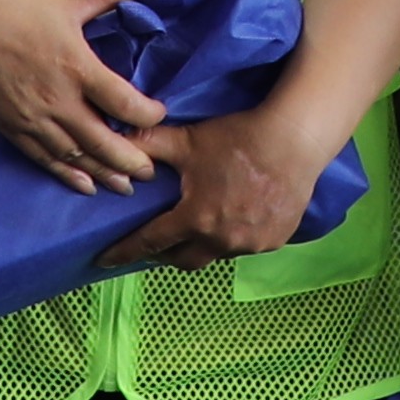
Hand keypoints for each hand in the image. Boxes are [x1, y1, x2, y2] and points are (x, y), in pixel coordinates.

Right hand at [0, 0, 176, 189]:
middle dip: (131, 161)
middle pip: (103, 142)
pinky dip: (67, 175)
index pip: (123, 102)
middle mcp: (58, 99)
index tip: (158, 114)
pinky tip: (85, 186)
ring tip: (126, 187)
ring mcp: (33, 118)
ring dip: (104, 174)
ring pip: (76, 157)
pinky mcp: (11, 127)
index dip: (147, 115)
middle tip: (151, 171)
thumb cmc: (16, 6)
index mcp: (77, 66)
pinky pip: (45, 159)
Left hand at [123, 106, 328, 271]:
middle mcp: (221, 240)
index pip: (149, 243)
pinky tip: (232, 220)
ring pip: (215, 254)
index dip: (124, 251)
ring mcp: (250, 245)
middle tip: (153, 245)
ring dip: (201, 245)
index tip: (104, 259)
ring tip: (196, 228)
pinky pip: (244, 248)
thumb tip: (115, 140)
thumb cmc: (239, 139)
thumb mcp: (188, 140)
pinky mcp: (274, 241)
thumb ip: (148, 143)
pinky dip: (232, 239)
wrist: (295, 140)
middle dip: (163, 255)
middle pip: (182, 260)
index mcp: (195, 219)